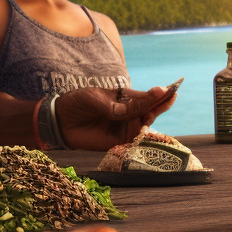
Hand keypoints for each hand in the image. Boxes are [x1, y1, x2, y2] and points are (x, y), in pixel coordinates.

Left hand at [56, 85, 177, 151]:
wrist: (60, 121)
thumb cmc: (78, 104)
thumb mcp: (98, 100)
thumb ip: (120, 107)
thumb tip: (142, 106)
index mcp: (125, 98)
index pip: (145, 96)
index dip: (158, 93)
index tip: (171, 89)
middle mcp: (129, 113)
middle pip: (149, 110)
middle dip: (159, 104)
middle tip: (169, 97)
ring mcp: (125, 128)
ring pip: (144, 124)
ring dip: (150, 118)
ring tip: (154, 111)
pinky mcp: (119, 142)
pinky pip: (134, 141)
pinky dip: (141, 137)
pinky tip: (146, 131)